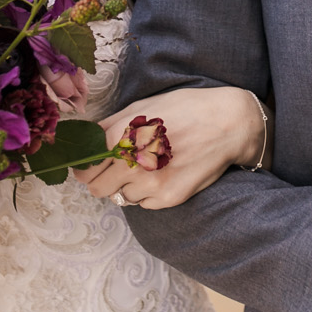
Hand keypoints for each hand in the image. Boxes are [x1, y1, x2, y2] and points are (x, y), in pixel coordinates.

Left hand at [79, 86, 265, 208]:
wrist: (227, 123)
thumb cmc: (184, 109)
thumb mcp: (142, 107)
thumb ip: (110, 125)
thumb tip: (86, 139)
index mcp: (120, 137)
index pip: (85, 168)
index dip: (85, 167)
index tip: (91, 166)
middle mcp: (132, 163)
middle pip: (97, 188)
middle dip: (102, 180)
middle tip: (115, 170)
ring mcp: (150, 183)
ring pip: (121, 196)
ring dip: (128, 186)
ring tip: (148, 167)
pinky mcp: (168, 197)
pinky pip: (144, 204)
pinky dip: (148, 194)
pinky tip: (164, 175)